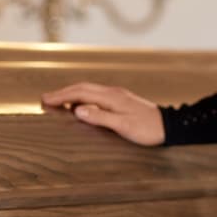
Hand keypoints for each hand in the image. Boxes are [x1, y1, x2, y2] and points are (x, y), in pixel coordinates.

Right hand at [41, 83, 164, 145]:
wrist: (170, 126)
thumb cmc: (147, 128)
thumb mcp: (123, 126)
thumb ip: (99, 117)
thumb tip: (77, 110)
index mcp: (111, 97)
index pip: (80, 92)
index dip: (61, 95)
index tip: (46, 100)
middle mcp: (113, 93)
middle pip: (83, 88)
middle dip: (63, 92)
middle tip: (47, 99)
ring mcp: (118, 96)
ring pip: (89, 91)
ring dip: (72, 94)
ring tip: (59, 102)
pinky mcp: (122, 101)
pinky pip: (97, 96)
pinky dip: (84, 98)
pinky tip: (82, 106)